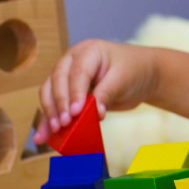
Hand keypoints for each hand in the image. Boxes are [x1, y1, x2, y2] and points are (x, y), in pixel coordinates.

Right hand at [33, 39, 159, 144]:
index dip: (73, 93)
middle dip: (59, 104)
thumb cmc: (135, 70)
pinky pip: (54, 105)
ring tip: (54, 132)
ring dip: (50, 113)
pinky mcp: (68, 93)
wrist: (144, 74)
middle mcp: (73, 61)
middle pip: (57, 81)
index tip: (75, 112)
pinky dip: (49, 120)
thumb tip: (93, 114)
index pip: (77, 72)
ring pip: (50, 93)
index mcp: (89, 51)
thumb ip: (107, 94)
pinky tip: (44, 136)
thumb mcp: (124, 79)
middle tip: (64, 124)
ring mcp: (68, 76)